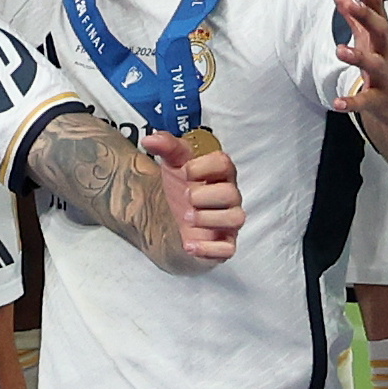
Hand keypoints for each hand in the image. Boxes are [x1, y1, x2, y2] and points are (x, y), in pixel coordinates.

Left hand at [143, 130, 242, 263]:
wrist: (171, 218)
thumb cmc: (180, 188)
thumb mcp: (173, 164)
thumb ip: (167, 148)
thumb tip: (151, 139)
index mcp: (219, 174)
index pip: (224, 163)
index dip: (203, 166)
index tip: (185, 171)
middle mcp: (229, 197)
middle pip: (232, 193)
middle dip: (204, 195)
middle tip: (185, 197)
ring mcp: (228, 222)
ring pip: (236, 219)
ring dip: (207, 218)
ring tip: (186, 216)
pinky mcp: (223, 244)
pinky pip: (228, 249)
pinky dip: (209, 248)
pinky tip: (189, 243)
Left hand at [328, 0, 387, 130]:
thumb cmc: (385, 60)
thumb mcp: (368, 33)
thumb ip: (351, 6)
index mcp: (382, 33)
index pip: (375, 5)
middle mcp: (386, 51)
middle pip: (381, 29)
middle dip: (366, 16)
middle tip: (349, 3)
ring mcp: (386, 75)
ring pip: (375, 64)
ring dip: (358, 57)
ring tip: (340, 50)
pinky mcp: (380, 99)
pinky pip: (367, 100)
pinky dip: (353, 102)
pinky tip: (338, 103)